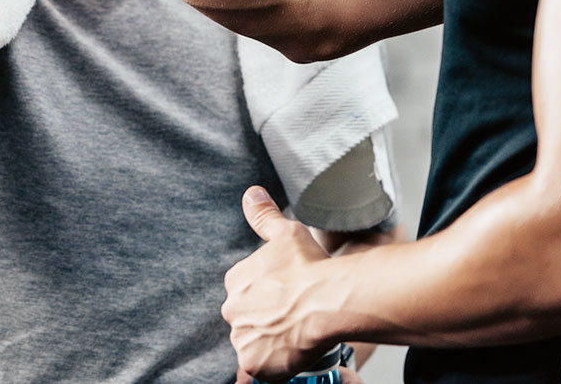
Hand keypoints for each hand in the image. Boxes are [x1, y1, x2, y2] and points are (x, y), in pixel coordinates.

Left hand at [222, 187, 339, 382]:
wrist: (327, 300)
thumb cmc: (308, 266)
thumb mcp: (285, 233)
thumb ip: (264, 215)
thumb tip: (251, 194)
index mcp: (236, 280)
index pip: (245, 289)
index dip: (268, 292)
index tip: (285, 293)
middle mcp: (233, 310)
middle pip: (248, 316)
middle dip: (266, 316)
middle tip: (292, 312)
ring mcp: (243, 338)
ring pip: (255, 340)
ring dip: (270, 338)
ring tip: (294, 330)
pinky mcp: (256, 363)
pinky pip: (262, 366)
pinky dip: (275, 361)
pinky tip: (292, 347)